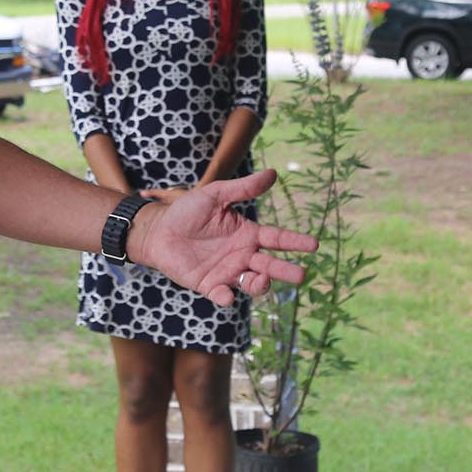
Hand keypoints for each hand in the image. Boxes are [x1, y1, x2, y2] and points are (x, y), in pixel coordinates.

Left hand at [129, 169, 316, 304]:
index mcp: (247, 233)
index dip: (295, 241)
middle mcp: (241, 255)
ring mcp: (226, 272)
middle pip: (270, 265)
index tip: (315, 244)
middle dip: (286, 271)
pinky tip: (226, 294)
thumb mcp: (215, 195)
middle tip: (301, 275)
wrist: (157, 230)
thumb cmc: (186, 211)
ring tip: (261, 279)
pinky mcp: (208, 285)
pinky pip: (222, 295)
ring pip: (251, 283)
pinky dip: (227, 298)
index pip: (276, 238)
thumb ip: (242, 188)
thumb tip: (273, 173)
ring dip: (260, 284)